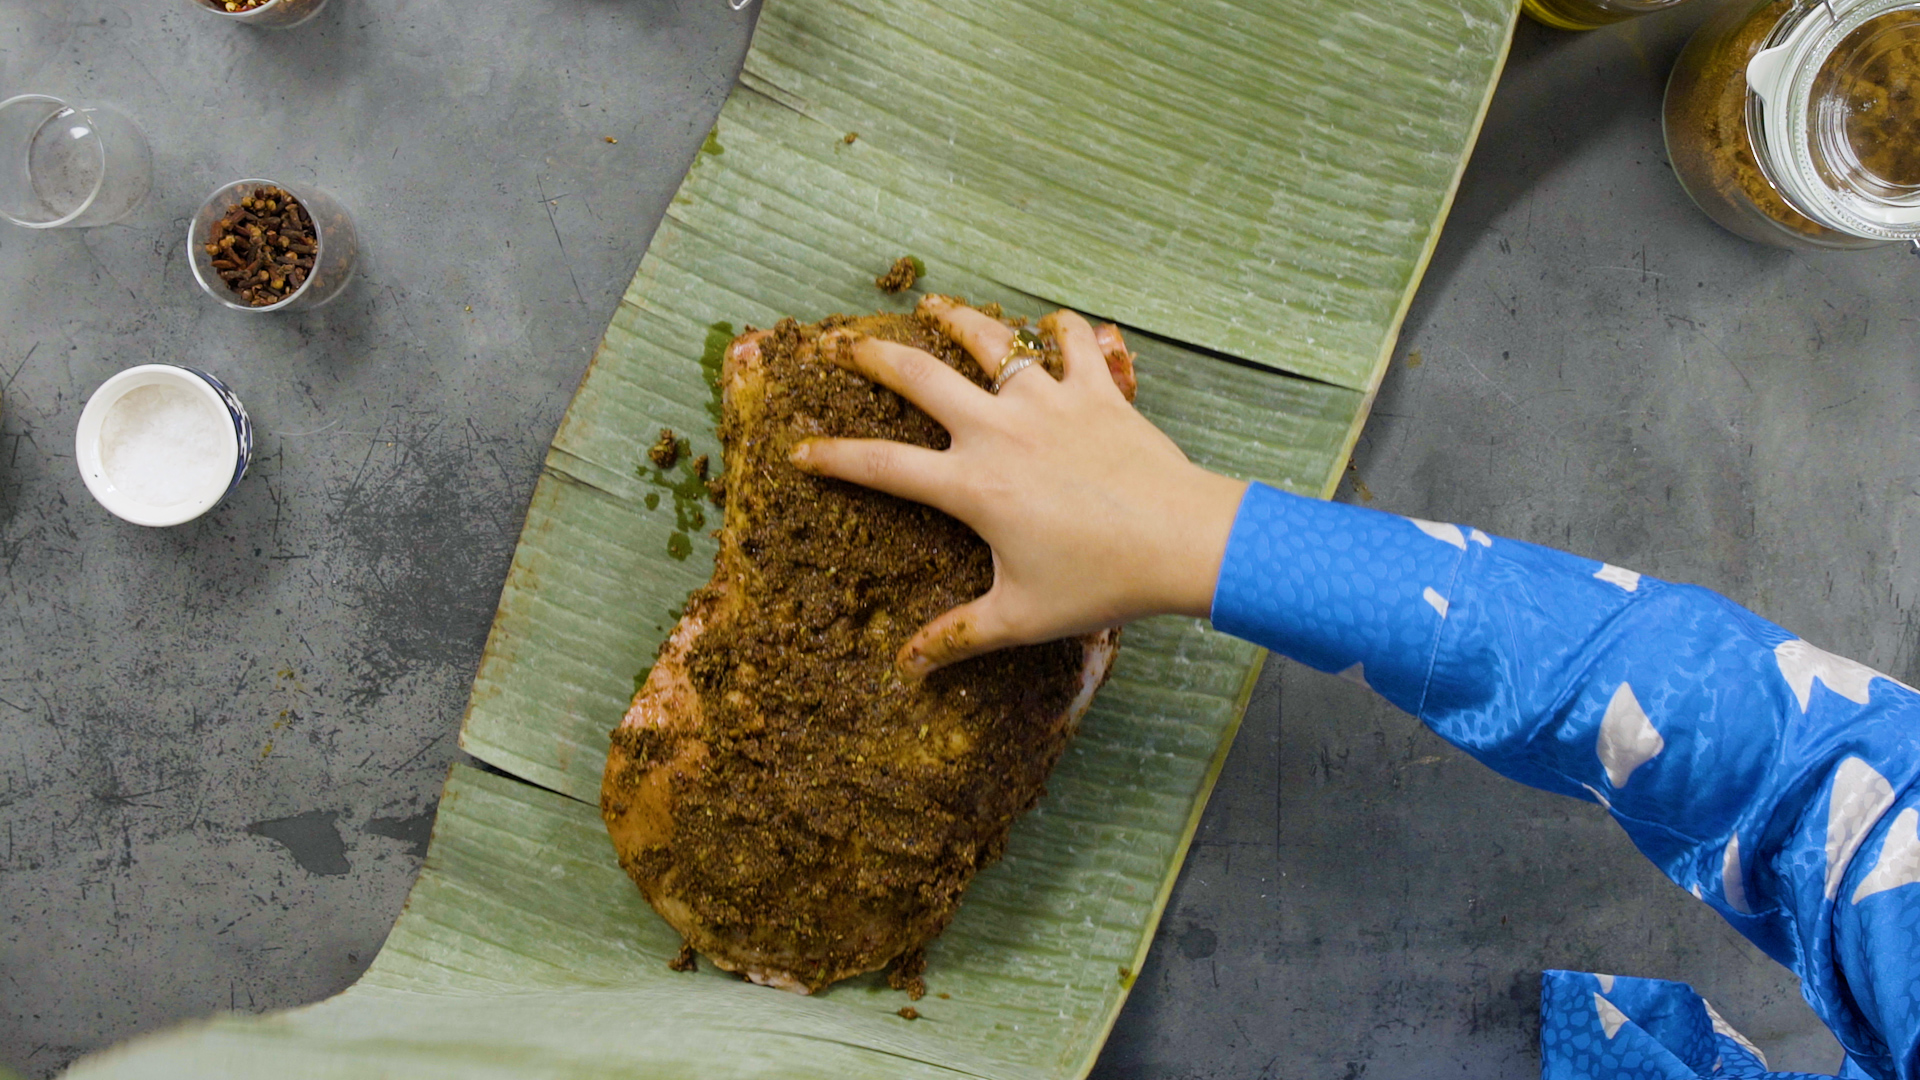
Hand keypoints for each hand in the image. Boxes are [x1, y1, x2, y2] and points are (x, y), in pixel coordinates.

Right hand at [790, 296, 1247, 677]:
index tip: (798, 451)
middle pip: (919, 376)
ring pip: (991, 341)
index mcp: (971, 485)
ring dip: (957, 319)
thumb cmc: (1099, 583)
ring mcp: (1049, 401)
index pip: (880, 466)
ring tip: (934, 305)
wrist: (1181, 540)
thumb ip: (956, 636)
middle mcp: (999, 430)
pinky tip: (1053, 322)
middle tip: (842, 347)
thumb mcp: (1020, 617)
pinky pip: (1074, 341)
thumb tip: (905, 669)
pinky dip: (1061, 328)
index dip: (832, 457)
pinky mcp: (1097, 390)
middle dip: (871, 357)